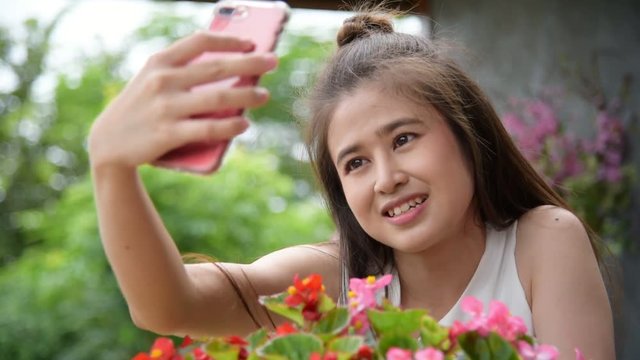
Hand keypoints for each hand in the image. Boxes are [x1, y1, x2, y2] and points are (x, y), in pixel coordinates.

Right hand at [88, 31, 277, 170]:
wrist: (107, 143)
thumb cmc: (141, 109)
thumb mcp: (152, 81)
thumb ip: (182, 73)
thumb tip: (230, 71)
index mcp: (159, 62)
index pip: (200, 42)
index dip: (229, 40)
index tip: (251, 42)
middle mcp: (163, 80)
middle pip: (217, 67)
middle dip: (250, 63)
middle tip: (273, 61)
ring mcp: (166, 107)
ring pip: (218, 99)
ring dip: (247, 96)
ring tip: (265, 95)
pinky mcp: (168, 133)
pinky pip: (209, 129)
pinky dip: (230, 126)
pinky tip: (244, 124)